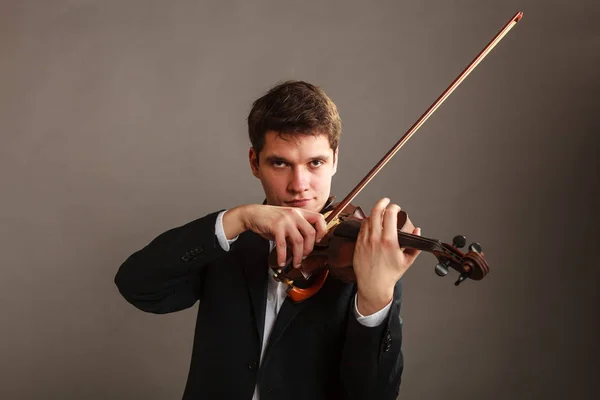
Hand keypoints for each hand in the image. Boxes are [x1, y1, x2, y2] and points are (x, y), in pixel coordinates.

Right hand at [223, 204, 326, 267]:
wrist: (253, 214)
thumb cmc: (270, 219)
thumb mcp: (287, 222)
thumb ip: (296, 232)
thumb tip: (303, 249)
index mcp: (300, 212)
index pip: (319, 218)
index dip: (322, 231)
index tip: (317, 241)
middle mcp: (295, 214)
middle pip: (310, 233)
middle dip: (309, 249)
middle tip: (304, 257)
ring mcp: (285, 220)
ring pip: (298, 241)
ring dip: (298, 256)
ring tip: (295, 263)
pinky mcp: (276, 226)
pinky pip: (283, 245)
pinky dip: (283, 256)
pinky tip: (282, 261)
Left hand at [353, 198, 421, 314]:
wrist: (373, 285)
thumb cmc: (390, 275)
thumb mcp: (406, 260)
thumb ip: (414, 244)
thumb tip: (417, 230)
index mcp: (389, 241)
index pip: (389, 215)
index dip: (393, 207)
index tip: (396, 207)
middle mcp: (375, 239)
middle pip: (376, 212)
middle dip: (382, 203)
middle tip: (386, 201)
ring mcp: (365, 241)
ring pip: (368, 219)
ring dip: (374, 213)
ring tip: (380, 213)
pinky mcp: (358, 244)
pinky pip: (361, 228)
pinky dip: (367, 222)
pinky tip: (371, 223)